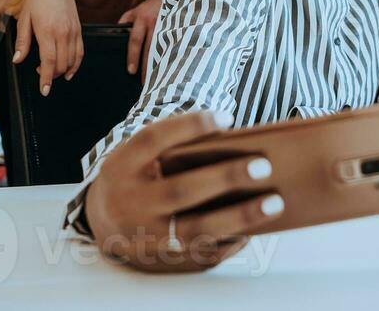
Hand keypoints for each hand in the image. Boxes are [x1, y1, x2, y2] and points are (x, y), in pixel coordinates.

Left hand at [13, 0, 83, 94]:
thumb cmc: (37, 1)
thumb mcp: (24, 19)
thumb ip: (22, 42)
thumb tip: (17, 60)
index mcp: (47, 30)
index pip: (49, 61)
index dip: (46, 78)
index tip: (44, 90)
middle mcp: (63, 33)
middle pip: (61, 64)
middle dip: (51, 75)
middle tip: (40, 74)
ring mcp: (73, 32)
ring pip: (72, 61)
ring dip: (62, 71)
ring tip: (50, 71)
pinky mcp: (79, 31)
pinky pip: (80, 53)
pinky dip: (76, 65)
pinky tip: (69, 72)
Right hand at [83, 110, 281, 272]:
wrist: (104, 223)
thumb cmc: (137, 177)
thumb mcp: (138, 154)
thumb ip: (171, 144)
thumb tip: (228, 135)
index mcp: (122, 167)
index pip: (153, 140)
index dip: (189, 126)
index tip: (226, 117)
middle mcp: (130, 205)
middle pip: (180, 191)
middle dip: (224, 178)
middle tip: (263, 166)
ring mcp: (146, 238)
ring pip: (195, 231)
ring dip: (239, 217)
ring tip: (273, 203)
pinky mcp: (163, 262)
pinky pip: (203, 253)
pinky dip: (232, 240)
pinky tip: (256, 227)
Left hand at [118, 0, 163, 75]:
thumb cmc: (146, 7)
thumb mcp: (132, 12)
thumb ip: (124, 23)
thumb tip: (115, 37)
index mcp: (141, 20)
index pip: (135, 40)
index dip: (132, 56)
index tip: (131, 71)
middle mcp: (154, 24)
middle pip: (150, 49)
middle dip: (147, 67)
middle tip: (144, 82)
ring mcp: (166, 27)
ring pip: (161, 50)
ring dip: (158, 65)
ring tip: (156, 79)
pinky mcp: (174, 29)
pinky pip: (170, 47)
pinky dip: (167, 59)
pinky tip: (166, 69)